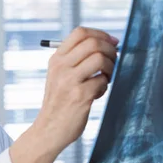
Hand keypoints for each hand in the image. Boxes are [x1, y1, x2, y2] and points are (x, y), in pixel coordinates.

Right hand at [33, 27, 117, 153]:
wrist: (49, 129)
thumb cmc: (59, 102)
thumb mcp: (59, 76)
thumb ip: (75, 60)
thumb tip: (107, 43)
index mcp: (56, 59)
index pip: (79, 32)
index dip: (100, 34)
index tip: (112, 42)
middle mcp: (61, 67)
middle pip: (93, 43)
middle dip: (110, 50)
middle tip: (113, 61)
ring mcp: (69, 81)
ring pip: (99, 59)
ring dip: (110, 67)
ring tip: (106, 78)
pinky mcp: (80, 96)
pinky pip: (102, 81)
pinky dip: (105, 86)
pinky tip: (98, 93)